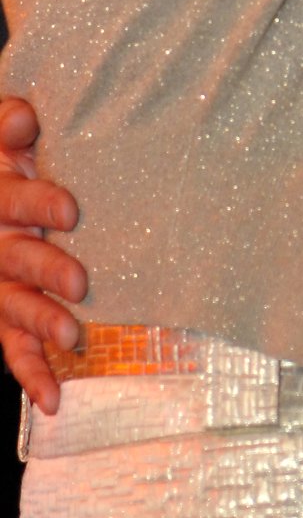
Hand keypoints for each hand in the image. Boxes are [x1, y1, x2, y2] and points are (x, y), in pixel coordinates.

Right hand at [0, 98, 86, 414]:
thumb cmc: (13, 157)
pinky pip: (14, 347)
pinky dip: (31, 373)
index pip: (11, 200)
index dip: (36, 203)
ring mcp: (0, 283)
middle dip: (45, 270)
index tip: (71, 209)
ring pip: (13, 307)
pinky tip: (52, 400)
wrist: (4, 186)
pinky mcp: (8, 314)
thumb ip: (10, 124)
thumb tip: (24, 118)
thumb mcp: (7, 136)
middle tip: (80, 282)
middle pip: (14, 259)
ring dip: (40, 323)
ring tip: (71, 335)